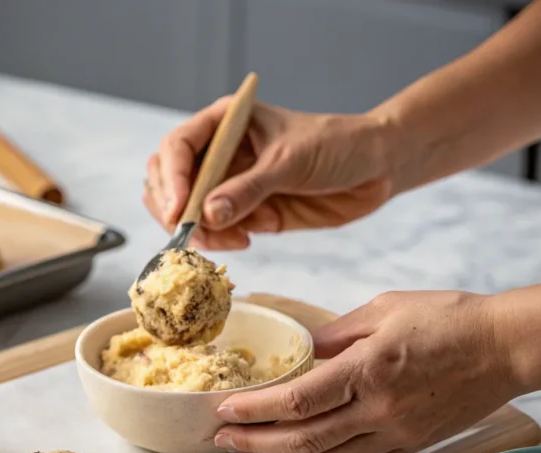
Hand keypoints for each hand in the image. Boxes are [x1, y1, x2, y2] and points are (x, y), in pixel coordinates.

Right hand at [143, 98, 396, 249]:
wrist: (373, 169)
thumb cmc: (336, 146)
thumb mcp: (291, 162)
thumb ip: (249, 188)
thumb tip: (208, 215)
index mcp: (224, 123)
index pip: (177, 147)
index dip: (173, 179)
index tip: (181, 211)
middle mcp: (217, 152)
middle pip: (167, 180)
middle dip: (176, 209)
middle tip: (192, 233)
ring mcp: (225, 183)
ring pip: (184, 211)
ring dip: (198, 231)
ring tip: (233, 239)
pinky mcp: (239, 211)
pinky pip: (210, 231)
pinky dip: (217, 241)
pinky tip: (244, 240)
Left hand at [212, 291, 516, 452]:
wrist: (507, 347)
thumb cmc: (449, 319)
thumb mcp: (384, 309)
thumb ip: (336, 332)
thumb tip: (301, 347)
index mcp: (368, 371)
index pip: (297, 401)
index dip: (254, 410)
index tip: (224, 411)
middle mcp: (379, 410)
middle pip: (303, 441)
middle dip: (255, 443)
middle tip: (221, 440)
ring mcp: (396, 433)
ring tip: (249, 451)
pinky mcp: (409, 445)